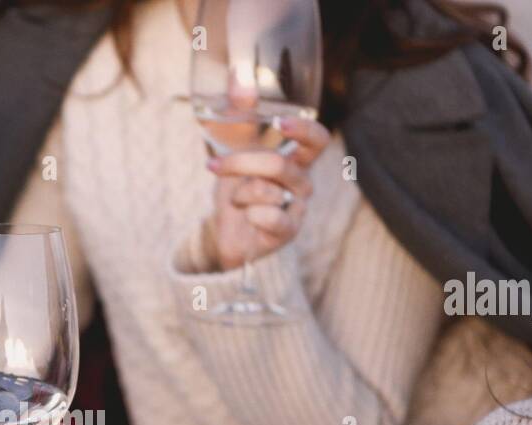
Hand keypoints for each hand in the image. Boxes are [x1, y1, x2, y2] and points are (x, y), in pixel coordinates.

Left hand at [204, 114, 329, 269]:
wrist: (224, 233)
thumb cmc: (237, 187)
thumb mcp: (235, 149)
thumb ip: (239, 116)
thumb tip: (241, 84)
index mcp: (296, 159)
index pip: (317, 140)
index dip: (304, 129)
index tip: (280, 122)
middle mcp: (303, 183)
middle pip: (279, 165)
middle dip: (240, 163)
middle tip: (214, 165)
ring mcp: (297, 208)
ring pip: (266, 192)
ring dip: (239, 195)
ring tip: (237, 202)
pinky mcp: (287, 232)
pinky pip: (271, 218)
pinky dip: (251, 215)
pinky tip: (248, 217)